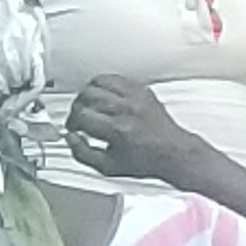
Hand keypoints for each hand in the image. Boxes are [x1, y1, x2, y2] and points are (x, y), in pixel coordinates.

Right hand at [69, 76, 208, 184]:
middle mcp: (126, 110)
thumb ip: (83, 153)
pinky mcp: (144, 91)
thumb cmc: (145, 161)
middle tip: (78, 116)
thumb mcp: (108, 167)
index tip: (74, 128)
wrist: (174, 152)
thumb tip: (70, 138)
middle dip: (77, 107)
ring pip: (100, 82)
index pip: (81, 115)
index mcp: (117, 129)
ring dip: (88, 93)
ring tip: (89, 105)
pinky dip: (105, 84)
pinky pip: (117, 78)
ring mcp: (136, 98)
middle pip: (87, 95)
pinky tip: (104, 95)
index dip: (72, 122)